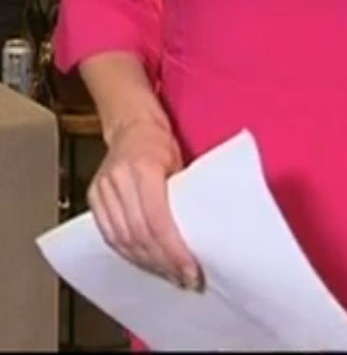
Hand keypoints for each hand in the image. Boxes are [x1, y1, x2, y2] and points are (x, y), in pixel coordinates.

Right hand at [87, 116, 201, 290]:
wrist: (131, 125)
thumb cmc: (159, 142)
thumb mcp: (179, 164)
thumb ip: (182, 197)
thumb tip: (197, 236)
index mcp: (144, 168)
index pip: (158, 221)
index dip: (174, 251)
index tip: (190, 269)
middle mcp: (120, 179)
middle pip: (140, 235)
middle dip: (164, 262)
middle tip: (183, 277)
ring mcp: (103, 189)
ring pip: (123, 240)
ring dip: (147, 263)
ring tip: (168, 274)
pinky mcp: (94, 197)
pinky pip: (109, 236)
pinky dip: (128, 254)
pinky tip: (145, 262)